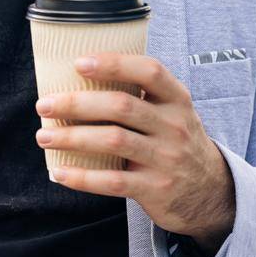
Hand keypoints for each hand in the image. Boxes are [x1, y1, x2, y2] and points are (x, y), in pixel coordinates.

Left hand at [34, 54, 235, 254]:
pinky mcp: (155, 188)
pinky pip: (113, 181)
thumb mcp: (173, 115)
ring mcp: (166, 158)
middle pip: (121, 106)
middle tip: (45, 105)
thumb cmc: (177, 144)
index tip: (79, 63)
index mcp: (177, 100)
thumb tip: (80, 81)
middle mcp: (174, 126)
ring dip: (72, 138)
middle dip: (77, 103)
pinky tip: (60, 172)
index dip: (114, 64)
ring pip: (113, 141)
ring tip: (44, 136)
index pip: (149, 72)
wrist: (211, 193)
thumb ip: (142, 98)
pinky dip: (82, 177)